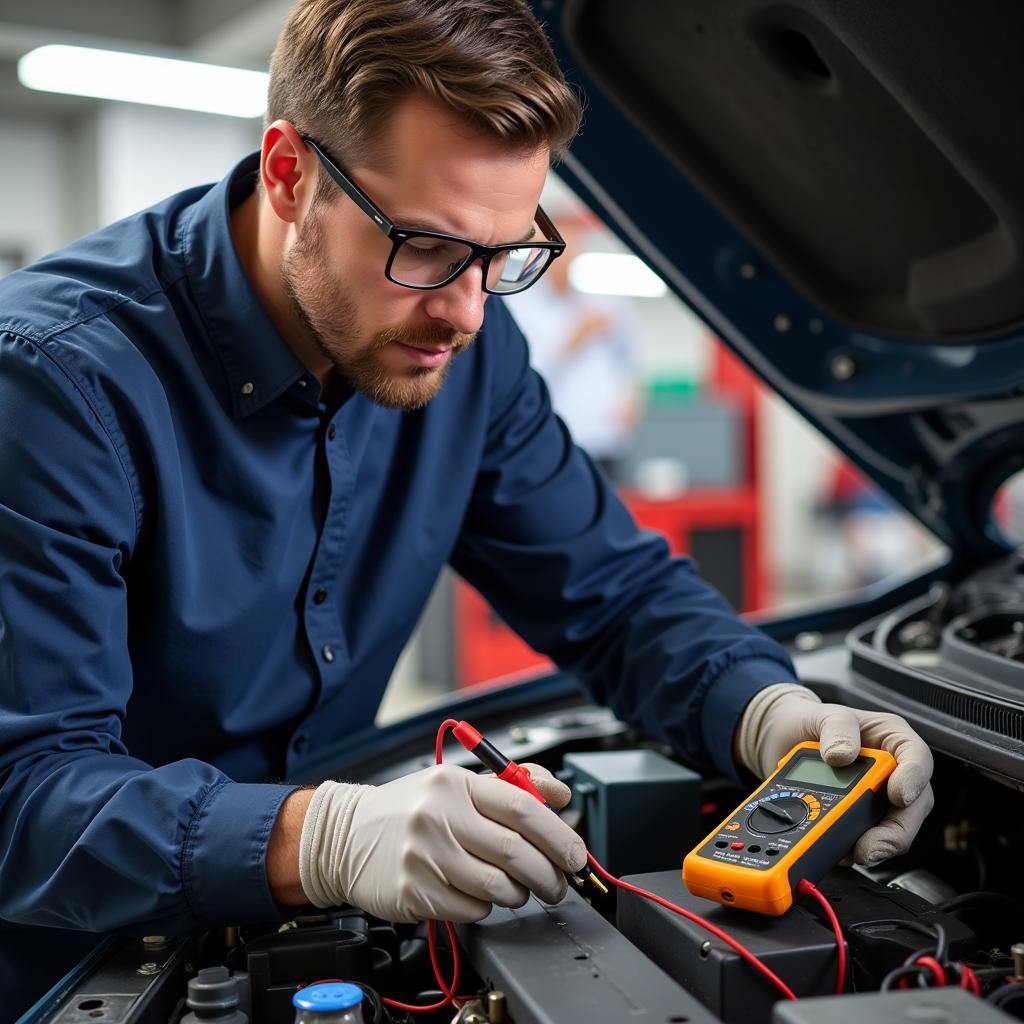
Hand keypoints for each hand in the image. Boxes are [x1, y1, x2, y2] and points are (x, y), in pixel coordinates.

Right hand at [298, 763, 585, 922]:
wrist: (345, 835)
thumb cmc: (408, 809)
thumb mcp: (455, 782)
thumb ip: (511, 784)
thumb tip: (560, 793)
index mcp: (455, 784)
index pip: (522, 808)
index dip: (558, 834)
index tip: (575, 854)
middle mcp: (440, 817)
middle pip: (516, 852)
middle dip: (550, 874)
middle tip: (559, 882)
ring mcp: (425, 857)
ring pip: (499, 887)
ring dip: (520, 893)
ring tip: (517, 887)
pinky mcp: (415, 893)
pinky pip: (473, 909)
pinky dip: (486, 905)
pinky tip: (476, 892)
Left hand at [735, 683, 933, 864]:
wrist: (783, 739)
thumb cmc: (812, 721)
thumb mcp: (823, 714)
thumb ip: (837, 728)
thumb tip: (841, 756)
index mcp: (893, 740)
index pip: (918, 759)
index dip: (914, 779)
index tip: (898, 795)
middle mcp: (894, 773)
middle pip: (912, 807)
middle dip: (895, 832)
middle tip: (870, 846)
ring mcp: (878, 799)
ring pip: (892, 831)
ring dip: (874, 846)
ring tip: (850, 853)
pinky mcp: (859, 819)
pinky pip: (863, 840)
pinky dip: (851, 849)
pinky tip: (835, 850)